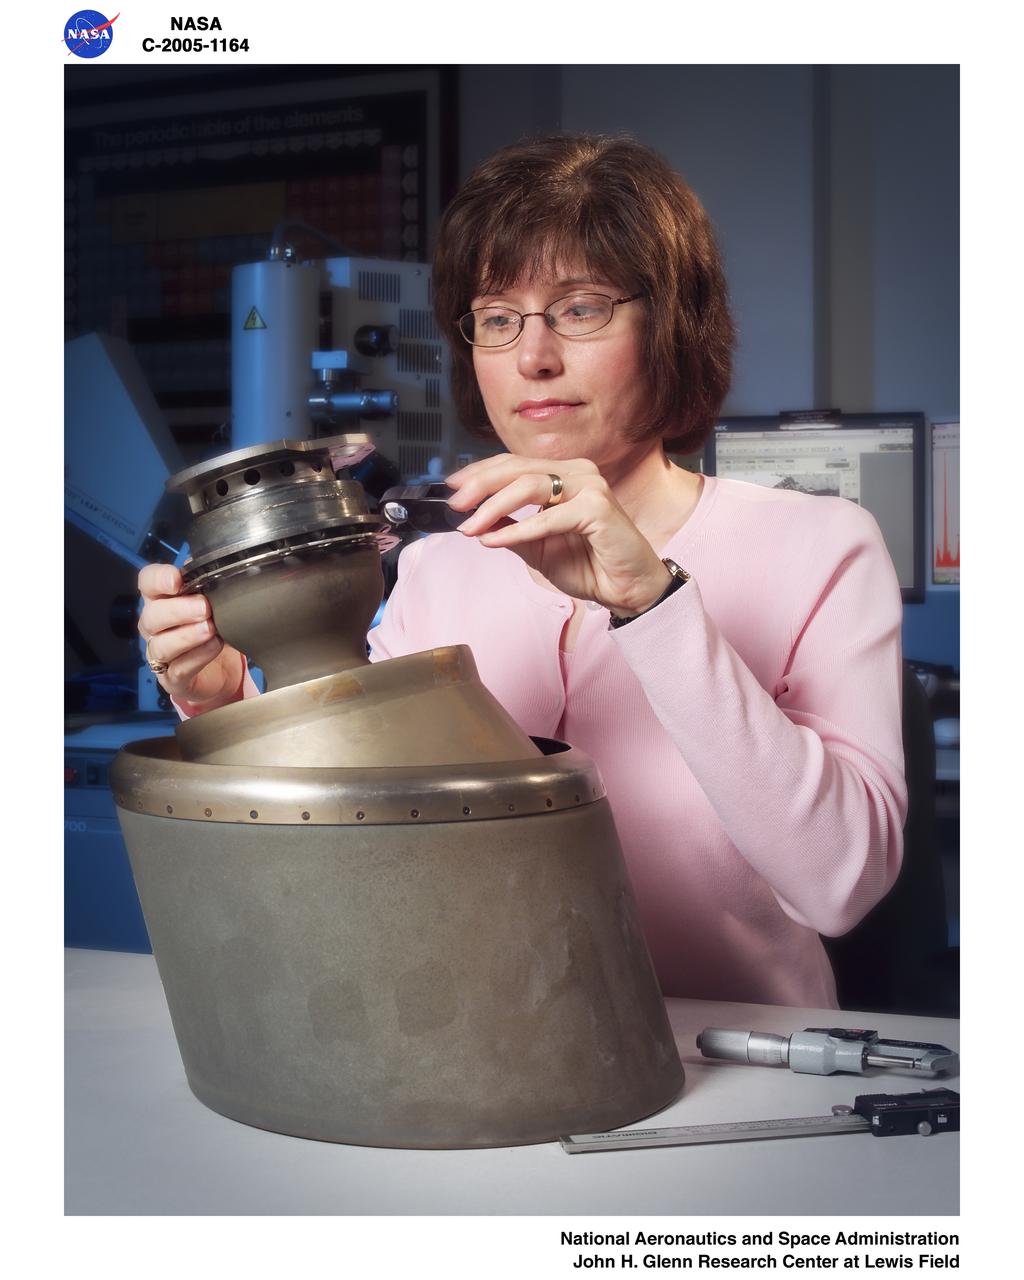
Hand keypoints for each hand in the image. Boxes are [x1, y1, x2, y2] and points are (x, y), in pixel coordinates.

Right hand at [137, 564, 244, 709]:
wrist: (222, 670)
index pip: (147, 582)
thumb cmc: (213, 627)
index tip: (177, 581)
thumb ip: (209, 584)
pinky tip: (215, 646)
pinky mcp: (172, 678)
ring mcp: (160, 654)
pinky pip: (179, 668)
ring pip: (161, 645)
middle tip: (204, 608)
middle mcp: (154, 626)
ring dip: (186, 635)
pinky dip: (197, 656)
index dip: (158, 579)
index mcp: (160, 600)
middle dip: (178, 610)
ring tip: (211, 629)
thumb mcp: (213, 602)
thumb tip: (216, 565)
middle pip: (151, 615)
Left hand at [446, 455, 671, 615]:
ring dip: (493, 507)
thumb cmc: (589, 565)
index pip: (514, 464)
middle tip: (455, 505)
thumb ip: (509, 527)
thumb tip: (473, 518)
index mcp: (563, 475)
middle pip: (517, 468)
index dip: (479, 473)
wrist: (626, 589)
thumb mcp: (536, 546)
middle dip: (480, 486)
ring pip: (529, 485)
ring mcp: (590, 486)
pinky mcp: (599, 508)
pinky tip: (495, 541)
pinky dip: (518, 529)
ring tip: (471, 527)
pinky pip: (548, 517)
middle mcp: (577, 473)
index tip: (451, 488)